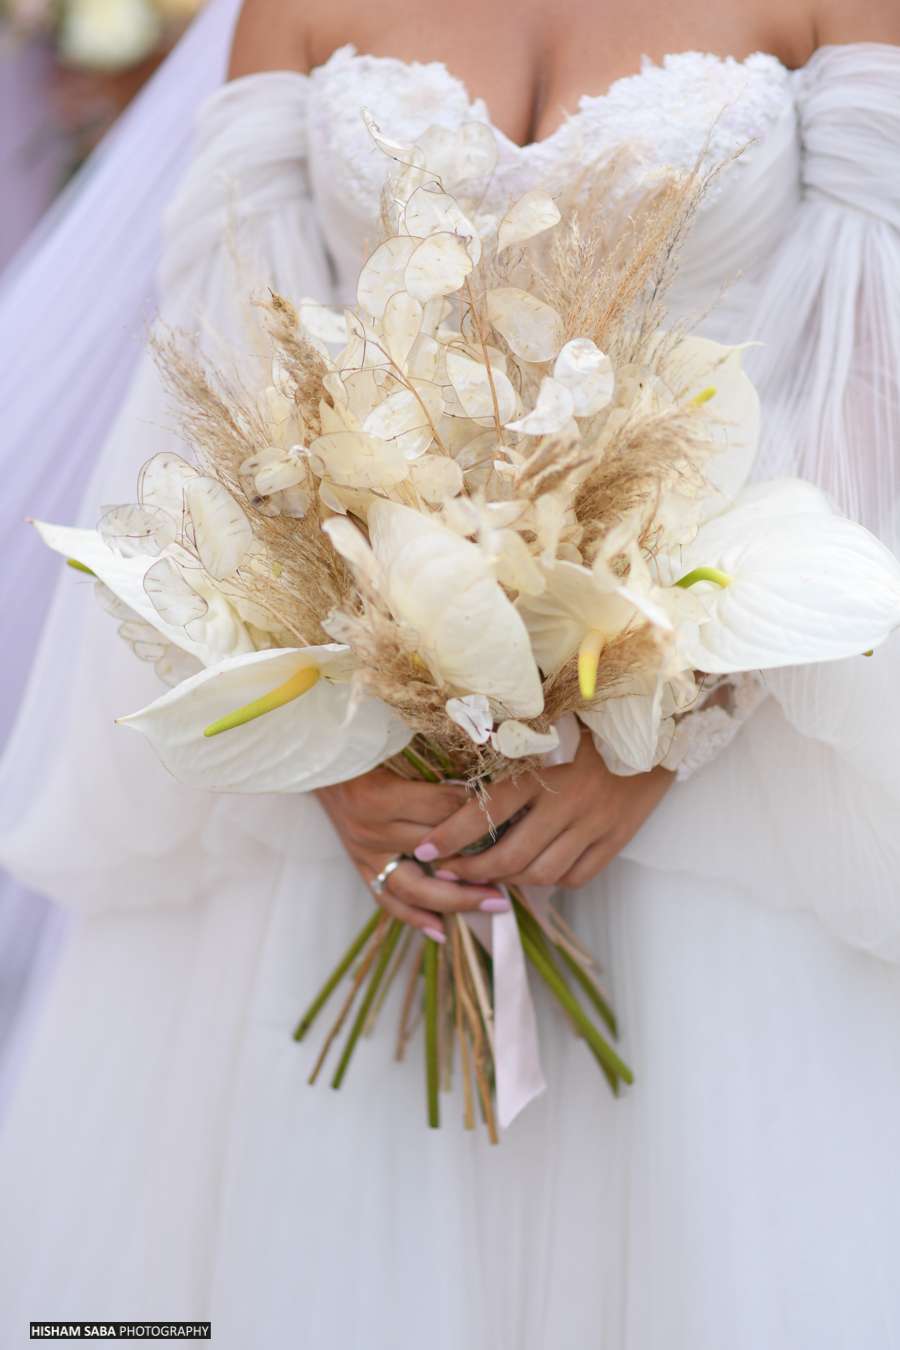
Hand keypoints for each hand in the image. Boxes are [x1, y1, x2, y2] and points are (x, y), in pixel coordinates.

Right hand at [315, 768, 509, 942]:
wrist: (317, 762)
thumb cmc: (361, 749)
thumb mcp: (392, 747)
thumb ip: (433, 766)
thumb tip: (482, 785)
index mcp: (379, 796)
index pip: (441, 810)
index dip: (478, 812)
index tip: (510, 816)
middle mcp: (371, 830)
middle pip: (434, 851)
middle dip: (478, 861)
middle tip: (515, 871)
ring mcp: (364, 853)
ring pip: (414, 886)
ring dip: (456, 898)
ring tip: (493, 903)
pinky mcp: (360, 866)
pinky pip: (388, 900)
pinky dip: (415, 918)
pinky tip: (442, 931)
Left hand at [411, 731, 673, 888]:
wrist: (662, 727)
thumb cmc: (596, 720)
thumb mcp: (553, 723)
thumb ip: (514, 740)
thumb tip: (463, 750)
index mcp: (546, 769)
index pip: (488, 809)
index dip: (452, 834)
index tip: (426, 850)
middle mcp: (570, 802)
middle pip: (511, 855)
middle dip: (473, 871)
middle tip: (449, 874)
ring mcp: (595, 825)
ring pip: (542, 872)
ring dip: (508, 880)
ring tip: (486, 876)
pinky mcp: (617, 840)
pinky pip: (576, 876)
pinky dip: (551, 881)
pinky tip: (535, 872)